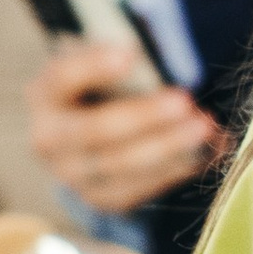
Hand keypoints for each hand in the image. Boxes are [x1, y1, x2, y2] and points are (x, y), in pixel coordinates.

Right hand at [26, 40, 222, 215]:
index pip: (63, 77)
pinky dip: (176, 169)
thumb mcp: (100, 64)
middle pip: (96, 130)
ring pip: (121, 166)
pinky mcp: (101, 198)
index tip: (130, 54)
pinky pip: (140, 189)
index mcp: (46, 94)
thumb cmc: (101, 87)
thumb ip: (120, 59)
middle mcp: (49, 140)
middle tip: (184, 102)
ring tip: (205, 127)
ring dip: (168, 147)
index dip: (94, 66)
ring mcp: (72, 175)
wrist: (86, 137)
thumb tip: (153, 59)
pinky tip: (207, 152)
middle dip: (143, 116)